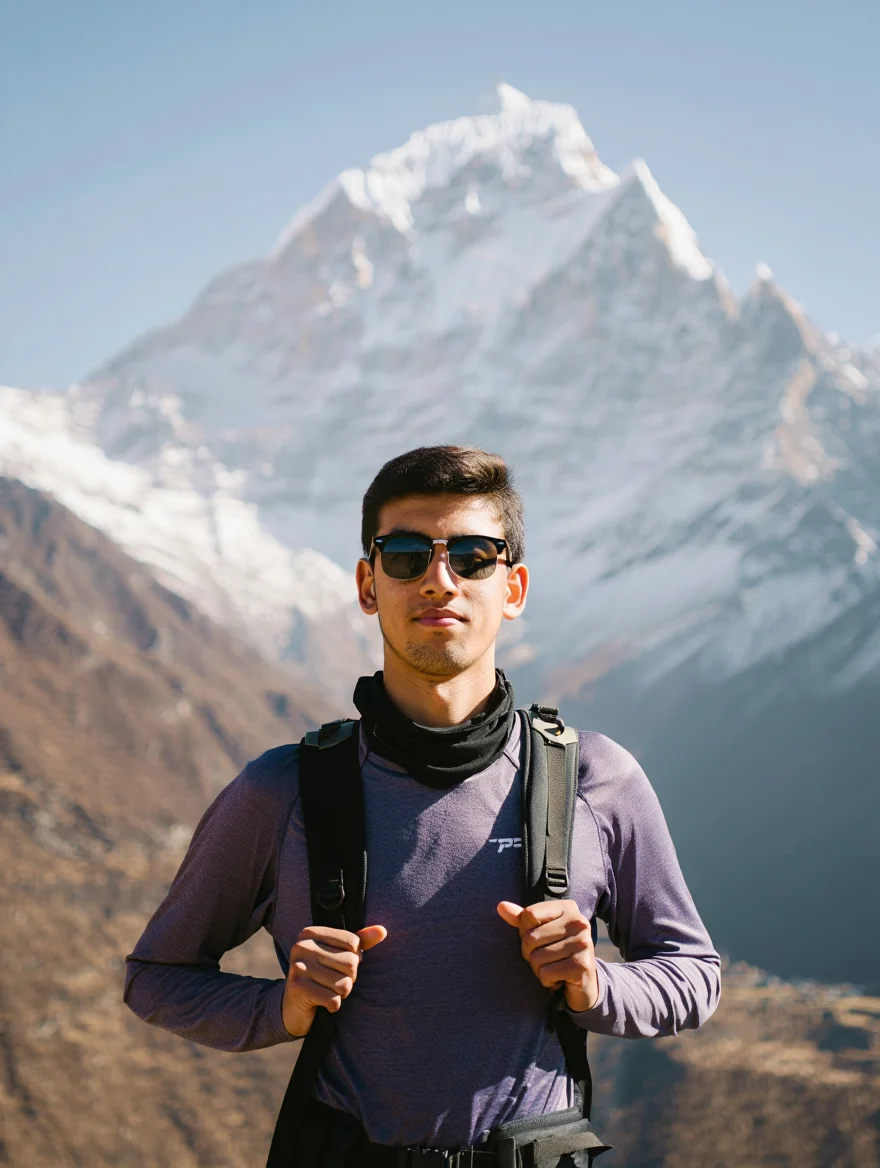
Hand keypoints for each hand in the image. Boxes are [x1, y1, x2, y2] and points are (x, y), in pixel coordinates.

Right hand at [281, 923, 386, 1037]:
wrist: (293, 1008)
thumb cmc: (322, 976)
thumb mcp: (338, 955)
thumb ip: (361, 942)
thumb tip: (382, 931)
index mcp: (311, 933)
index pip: (353, 943)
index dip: (353, 959)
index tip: (337, 965)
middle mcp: (302, 946)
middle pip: (351, 963)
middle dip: (349, 978)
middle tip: (332, 982)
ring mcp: (298, 967)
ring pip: (344, 984)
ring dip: (341, 993)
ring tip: (327, 991)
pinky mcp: (298, 988)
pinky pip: (333, 1000)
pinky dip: (333, 1005)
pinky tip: (322, 1003)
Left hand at [497, 899, 598, 1012]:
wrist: (584, 981)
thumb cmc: (557, 950)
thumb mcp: (541, 930)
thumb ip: (522, 918)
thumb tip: (500, 906)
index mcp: (567, 908)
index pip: (529, 914)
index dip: (524, 931)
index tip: (537, 938)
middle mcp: (578, 922)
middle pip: (531, 937)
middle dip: (530, 953)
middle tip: (544, 958)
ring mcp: (582, 943)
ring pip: (537, 957)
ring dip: (538, 969)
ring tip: (552, 967)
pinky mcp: (582, 965)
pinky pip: (546, 973)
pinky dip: (547, 980)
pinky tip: (558, 978)